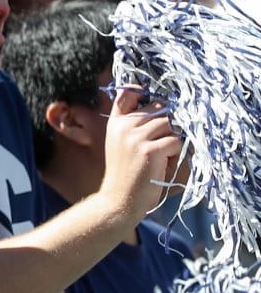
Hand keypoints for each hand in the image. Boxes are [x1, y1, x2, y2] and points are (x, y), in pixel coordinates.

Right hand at [98, 87, 183, 227]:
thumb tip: (164, 105)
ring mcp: (136, 137)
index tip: (149, 100)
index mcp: (116, 123)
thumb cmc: (126, 173)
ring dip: (173, 140)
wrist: (119, 200)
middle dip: (167, 124)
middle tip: (160, 145)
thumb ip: (132, 123)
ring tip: (162, 157)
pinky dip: (176, 154)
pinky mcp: (150, 150)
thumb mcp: (121, 143)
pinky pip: (176, 141)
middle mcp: (124, 126)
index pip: (128, 93)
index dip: (142, 92)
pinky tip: (164, 165)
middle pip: (160, 108)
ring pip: (171, 124)